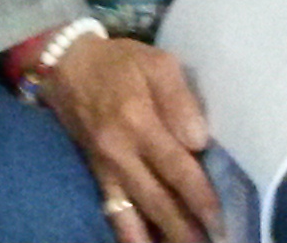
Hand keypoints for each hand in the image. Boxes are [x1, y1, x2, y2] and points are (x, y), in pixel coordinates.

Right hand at [41, 36, 220, 242]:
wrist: (65, 64)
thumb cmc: (120, 62)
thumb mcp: (156, 62)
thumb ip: (180, 99)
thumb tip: (199, 140)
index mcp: (139, 121)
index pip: (176, 168)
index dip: (199, 196)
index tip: (220, 219)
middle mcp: (120, 151)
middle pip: (157, 200)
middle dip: (184, 228)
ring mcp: (106, 167)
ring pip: (134, 213)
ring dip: (160, 236)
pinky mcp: (96, 174)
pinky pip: (113, 211)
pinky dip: (129, 234)